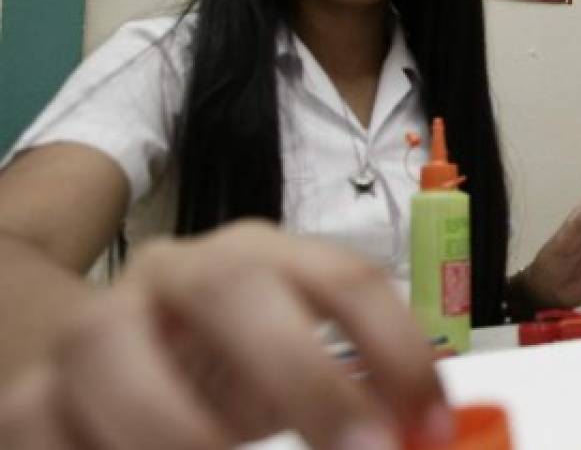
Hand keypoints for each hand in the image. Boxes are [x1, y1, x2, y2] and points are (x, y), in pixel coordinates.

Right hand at [0, 220, 449, 449]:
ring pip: (108, 346)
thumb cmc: (227, 373)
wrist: (106, 366)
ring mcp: (94, 327)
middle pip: (232, 282)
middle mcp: (176, 273)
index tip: (430, 428)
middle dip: (304, 374)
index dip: (397, 350)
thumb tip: (426, 441)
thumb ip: (358, 400)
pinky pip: (42, 425)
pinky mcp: (27, 395)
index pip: (342, 276)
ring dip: (179, 431)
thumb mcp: (298, 378)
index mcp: (260, 258)